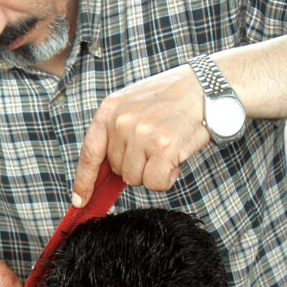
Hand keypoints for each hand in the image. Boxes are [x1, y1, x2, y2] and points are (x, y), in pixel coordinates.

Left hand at [72, 65, 210, 202]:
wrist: (207, 86)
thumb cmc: (172, 98)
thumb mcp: (133, 104)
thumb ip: (116, 132)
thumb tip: (105, 172)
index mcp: (110, 109)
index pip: (90, 152)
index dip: (83, 180)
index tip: (79, 200)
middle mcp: (121, 121)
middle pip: (117, 170)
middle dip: (136, 165)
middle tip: (155, 145)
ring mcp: (141, 134)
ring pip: (135, 178)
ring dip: (152, 171)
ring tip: (167, 147)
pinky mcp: (162, 147)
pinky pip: (155, 183)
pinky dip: (166, 179)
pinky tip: (175, 160)